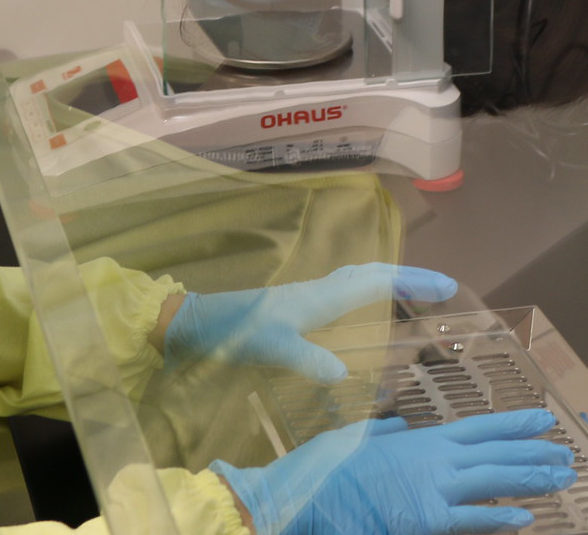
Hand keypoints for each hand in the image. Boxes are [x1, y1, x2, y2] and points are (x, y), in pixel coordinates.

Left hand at [164, 263, 456, 381]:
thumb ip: (305, 358)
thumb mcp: (271, 348)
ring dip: (389, 282)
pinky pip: (344, 291)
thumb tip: (341, 372)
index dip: (412, 282)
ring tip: (417, 295)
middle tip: (443, 288)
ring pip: (357, 279)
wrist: (198, 323)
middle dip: (408, 276)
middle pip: (370, 273)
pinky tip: (365, 311)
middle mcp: (317, 291)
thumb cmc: (234, 333)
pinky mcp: (296, 306)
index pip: (375, 281)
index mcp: (319, 297)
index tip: (448, 285)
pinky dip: (367, 293)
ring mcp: (306, 297)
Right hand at [212, 409, 576, 534]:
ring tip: (561, 477)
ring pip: (494, 483)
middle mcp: (434, 459)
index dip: (512, 423)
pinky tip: (527, 518)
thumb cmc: (329, 465)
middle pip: (495, 455)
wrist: (310, 495)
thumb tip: (400, 425)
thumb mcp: (357, 437)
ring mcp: (434, 490)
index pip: (477, 428)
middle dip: (533, 453)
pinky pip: (473, 521)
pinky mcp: (428, 520)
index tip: (541, 417)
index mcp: (419, 439)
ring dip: (530, 479)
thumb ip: (384, 432)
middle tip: (567, 452)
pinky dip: (501, 519)